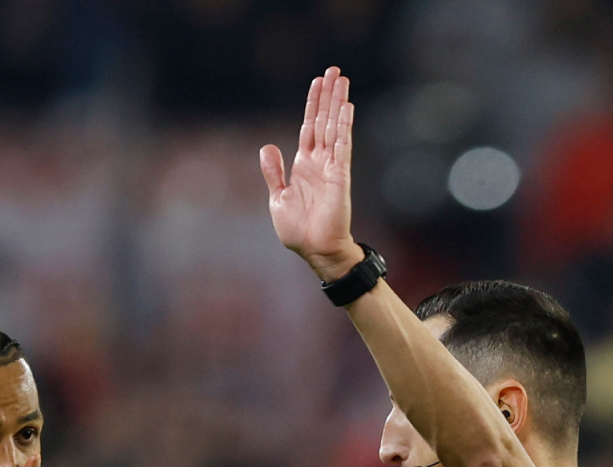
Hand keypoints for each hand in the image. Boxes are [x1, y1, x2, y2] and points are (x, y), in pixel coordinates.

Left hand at [260, 67, 365, 281]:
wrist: (314, 249)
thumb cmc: (298, 229)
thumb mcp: (278, 197)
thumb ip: (273, 172)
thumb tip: (267, 147)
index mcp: (304, 164)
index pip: (309, 127)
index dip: (313, 104)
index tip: (318, 82)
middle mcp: (319, 161)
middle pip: (324, 120)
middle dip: (328, 95)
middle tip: (334, 70)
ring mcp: (331, 166)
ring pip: (334, 127)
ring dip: (337, 103)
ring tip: (341, 79)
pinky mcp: (340, 175)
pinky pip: (342, 146)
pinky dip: (344, 126)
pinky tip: (346, 107)